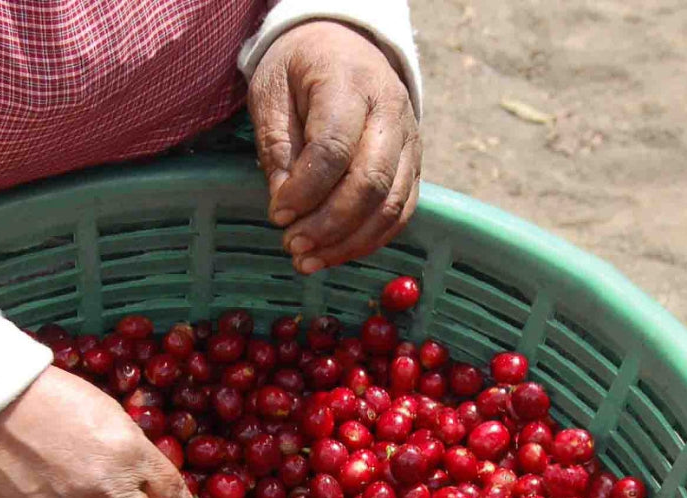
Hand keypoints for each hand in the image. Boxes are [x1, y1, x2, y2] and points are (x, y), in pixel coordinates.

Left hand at [248, 20, 421, 272]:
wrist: (343, 47)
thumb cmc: (300, 73)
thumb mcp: (272, 95)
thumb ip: (277, 148)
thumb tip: (285, 208)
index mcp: (351, 83)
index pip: (334, 147)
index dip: (305, 190)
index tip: (277, 214)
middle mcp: (391, 111)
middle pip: (370, 182)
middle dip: (328, 224)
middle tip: (292, 245)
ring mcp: (409, 142)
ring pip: (390, 206)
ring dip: (347, 243)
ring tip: (307, 260)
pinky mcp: (413, 167)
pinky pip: (400, 214)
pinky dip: (367, 242)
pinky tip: (333, 254)